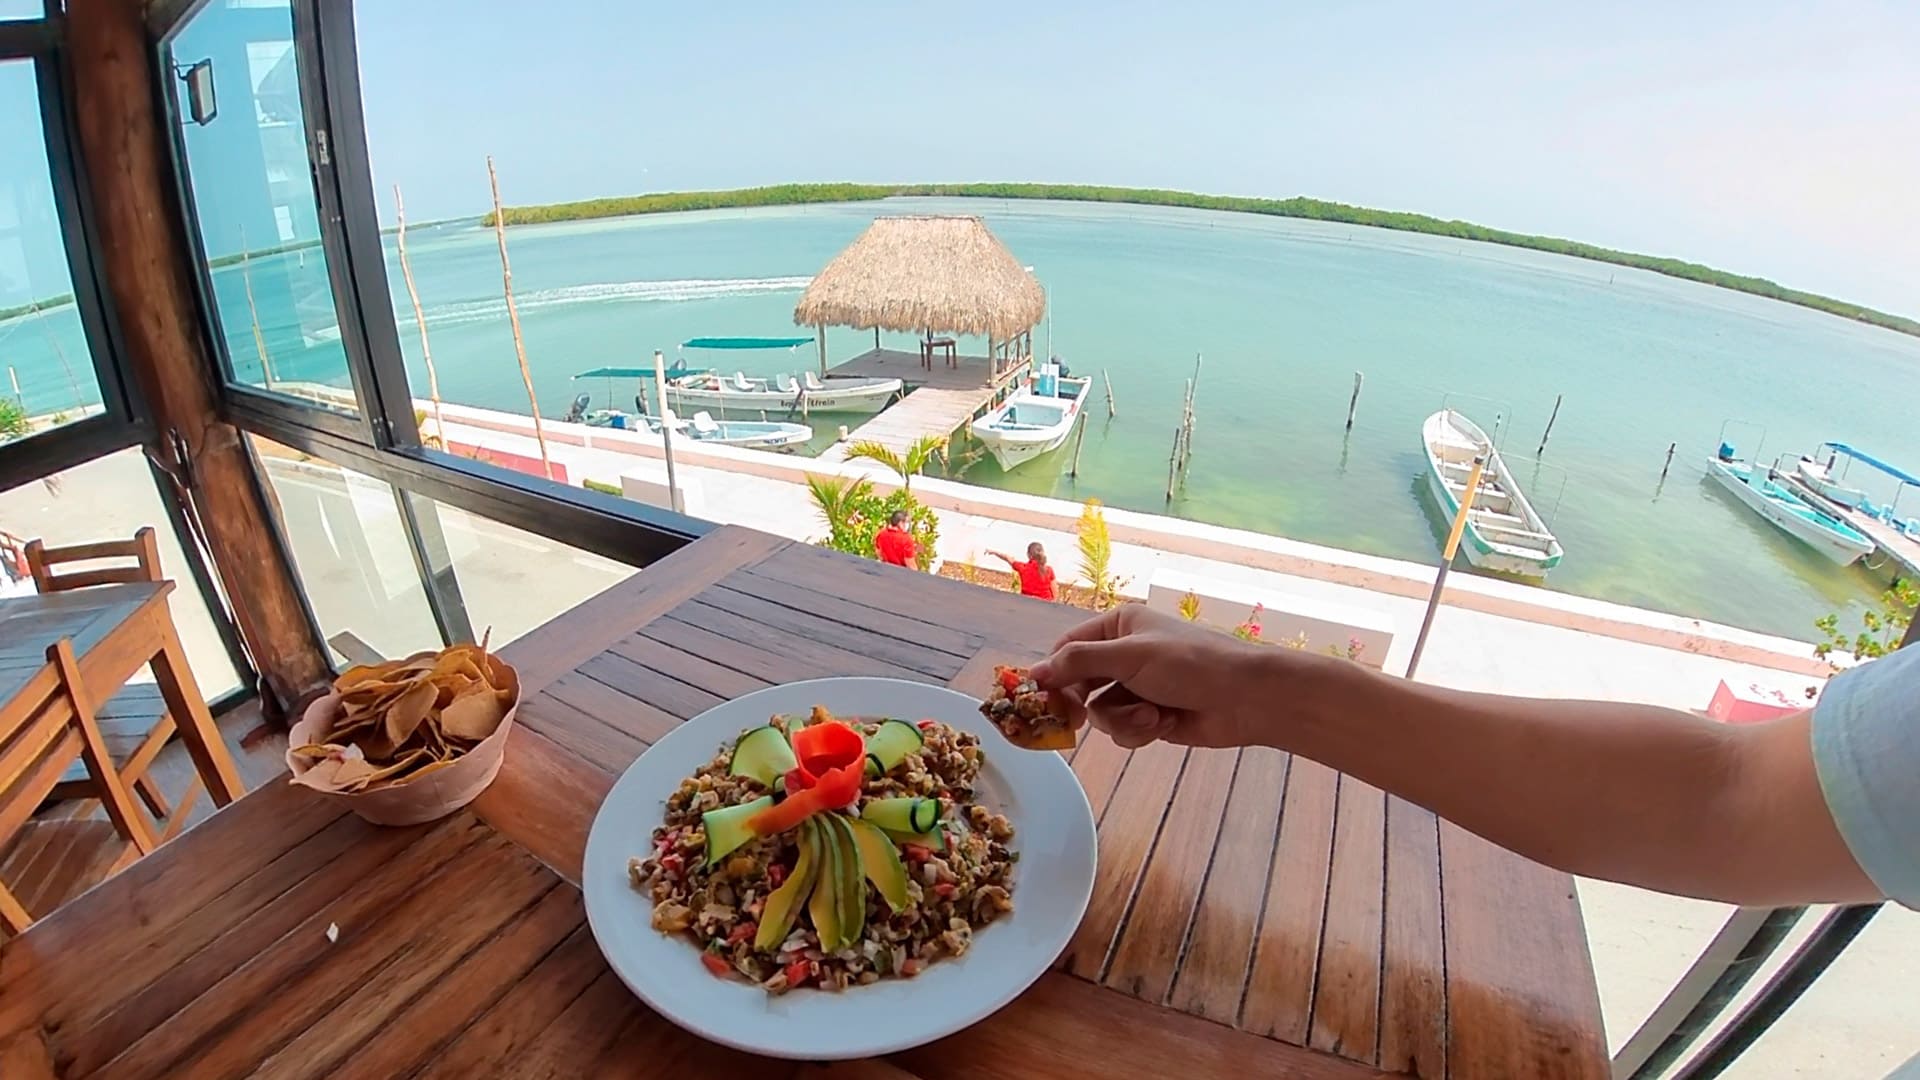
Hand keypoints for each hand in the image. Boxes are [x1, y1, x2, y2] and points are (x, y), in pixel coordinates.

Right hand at [1030, 606, 1282, 748]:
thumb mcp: (1129, 656)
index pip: (1067, 648)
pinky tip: (1163, 724)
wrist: (1246, 699)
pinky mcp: (1150, 717)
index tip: (1040, 699)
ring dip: (1122, 720)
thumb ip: (1078, 662)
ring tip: (1151, 717)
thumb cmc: (1191, 664)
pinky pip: (1123, 731)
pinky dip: (1139, 731)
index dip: (1052, 674)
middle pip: (1079, 685)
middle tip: (1076, 722)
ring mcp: (1137, 688)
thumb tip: (1033, 672)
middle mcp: (1124, 655)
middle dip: (1086, 704)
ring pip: (1101, 713)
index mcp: (1119, 626)